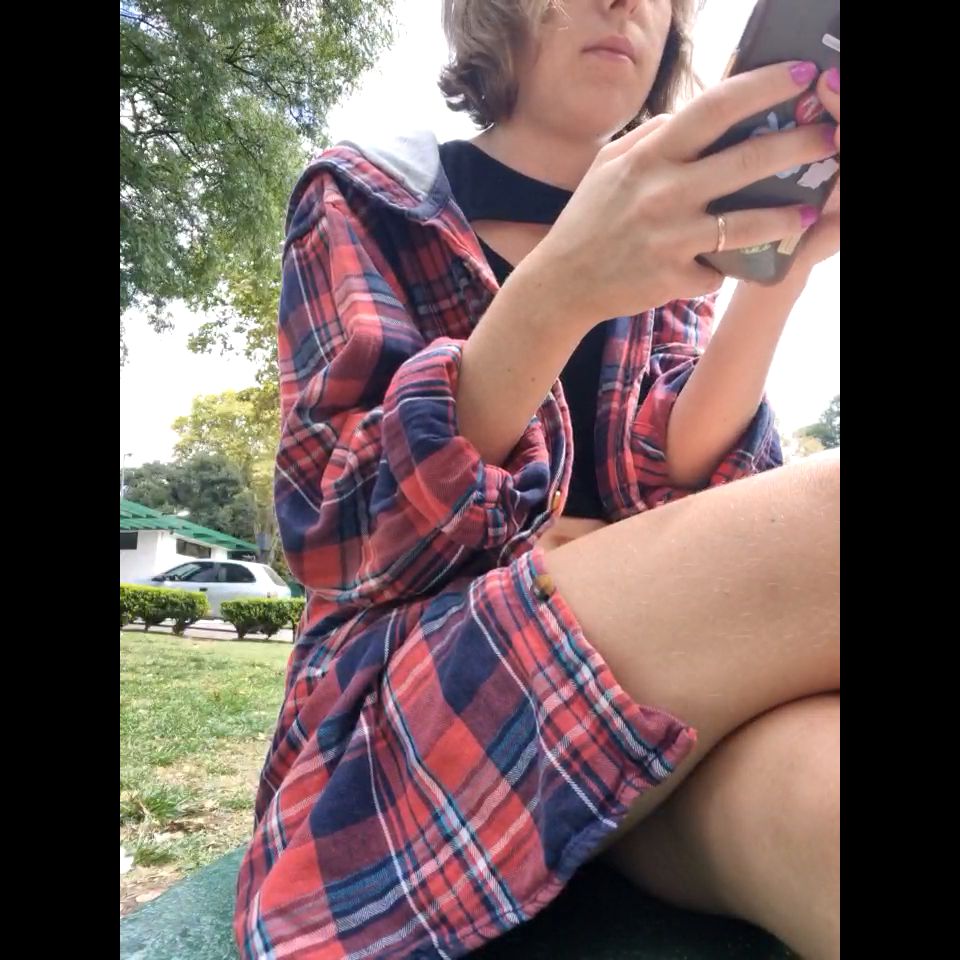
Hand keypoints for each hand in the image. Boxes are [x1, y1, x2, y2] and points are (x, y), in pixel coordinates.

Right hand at [524, 61, 837, 329]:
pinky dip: (728, 264)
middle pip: (747, 161)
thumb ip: (652, 138)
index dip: (764, 86)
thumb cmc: (588, 221)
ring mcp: (671, 238)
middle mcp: (663, 193)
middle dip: (798, 144)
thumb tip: (694, 117)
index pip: (715, 108)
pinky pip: (719, 268)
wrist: (562, 284)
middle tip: (828, 138)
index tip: (801, 76)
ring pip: (747, 222)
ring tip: (808, 209)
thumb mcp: (609, 166)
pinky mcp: (674, 277)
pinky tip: (735, 262)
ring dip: (787, 214)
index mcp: (649, 157)